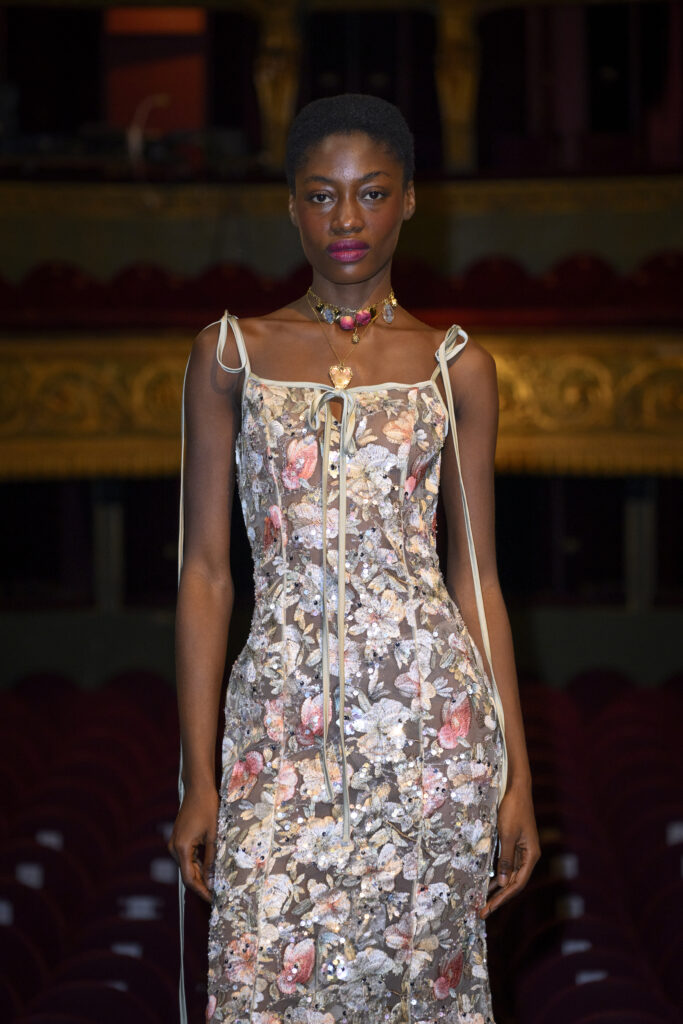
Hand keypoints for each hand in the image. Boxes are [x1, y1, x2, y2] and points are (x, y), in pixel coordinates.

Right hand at [168, 785, 219, 903]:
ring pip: (188, 867)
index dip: (201, 891)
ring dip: (201, 876)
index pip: (189, 879)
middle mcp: (174, 848)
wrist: (198, 789)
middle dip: (202, 885)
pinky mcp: (179, 840)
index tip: (213, 900)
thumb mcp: (213, 835)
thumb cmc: (207, 808)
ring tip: (216, 885)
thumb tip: (212, 880)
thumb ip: (211, 859)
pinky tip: (210, 870)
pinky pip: (188, 858)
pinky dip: (198, 865)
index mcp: (182, 848)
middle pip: (187, 874)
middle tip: (218, 895)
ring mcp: (175, 844)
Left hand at [479, 783, 539, 918]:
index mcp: (531, 856)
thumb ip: (505, 860)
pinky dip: (497, 874)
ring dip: (497, 888)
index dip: (502, 899)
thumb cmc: (513, 810)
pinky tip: (487, 881)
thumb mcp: (507, 835)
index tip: (488, 909)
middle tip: (482, 911)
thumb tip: (503, 884)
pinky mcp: (514, 843)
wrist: (517, 789)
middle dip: (498, 897)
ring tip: (483, 901)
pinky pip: (506, 864)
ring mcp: (522, 849)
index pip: (517, 884)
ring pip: (510, 874)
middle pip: (514, 882)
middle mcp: (529, 855)